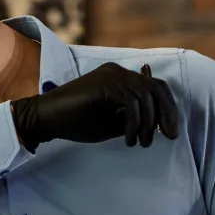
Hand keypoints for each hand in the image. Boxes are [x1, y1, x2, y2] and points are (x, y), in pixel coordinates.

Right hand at [10, 62, 179, 151]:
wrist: (45, 120)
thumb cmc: (74, 123)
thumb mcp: (112, 123)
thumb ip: (132, 118)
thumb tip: (157, 124)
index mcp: (120, 77)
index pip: (155, 86)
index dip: (168, 108)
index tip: (170, 132)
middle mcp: (118, 71)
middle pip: (156, 88)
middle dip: (166, 114)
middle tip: (169, 136)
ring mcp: (111, 75)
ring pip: (146, 97)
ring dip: (147, 124)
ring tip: (140, 143)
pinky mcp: (105, 84)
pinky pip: (131, 103)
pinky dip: (134, 123)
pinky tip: (128, 138)